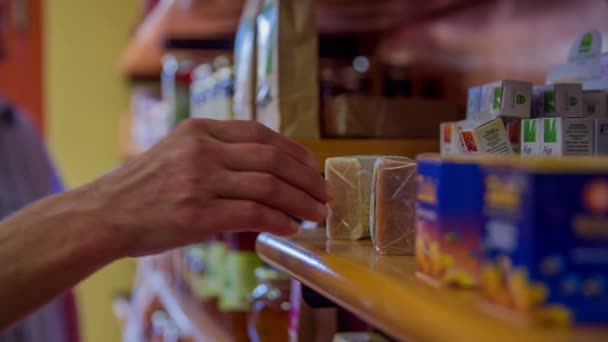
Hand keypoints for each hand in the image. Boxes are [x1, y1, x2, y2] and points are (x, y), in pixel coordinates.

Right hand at [83, 119, 329, 256]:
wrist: (104, 214)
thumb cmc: (143, 188)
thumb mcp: (178, 153)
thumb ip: (218, 155)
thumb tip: (266, 173)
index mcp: (200, 130)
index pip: (261, 133)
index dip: (294, 150)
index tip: (312, 165)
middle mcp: (203, 150)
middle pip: (272, 158)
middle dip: (306, 177)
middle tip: (324, 192)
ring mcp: (200, 181)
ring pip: (269, 185)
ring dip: (300, 200)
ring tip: (316, 212)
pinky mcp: (198, 214)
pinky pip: (253, 213)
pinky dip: (279, 219)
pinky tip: (290, 226)